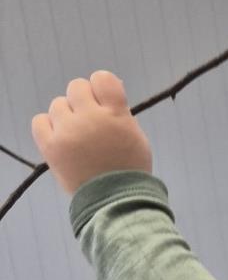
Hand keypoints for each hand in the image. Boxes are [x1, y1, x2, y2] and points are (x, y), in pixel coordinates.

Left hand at [31, 71, 151, 196]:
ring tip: (77, 136)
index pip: (102, 79)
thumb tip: (102, 93)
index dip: (101, 88)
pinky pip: (40, 121)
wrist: (115, 201)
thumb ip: (119, 112)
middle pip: (77, 87)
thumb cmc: (129, 168)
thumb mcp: (135, 135)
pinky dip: (49, 126)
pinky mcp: (51, 146)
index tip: (104, 102)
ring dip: (67, 116)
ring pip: (58, 104)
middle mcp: (90, 118)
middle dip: (83, 101)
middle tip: (90, 121)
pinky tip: (61, 138)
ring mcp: (68, 132)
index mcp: (116, 114)